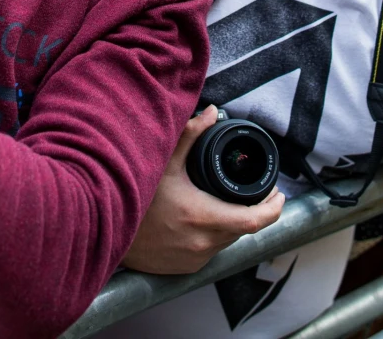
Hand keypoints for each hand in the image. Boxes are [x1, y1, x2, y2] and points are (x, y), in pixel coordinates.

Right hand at [122, 106, 284, 274]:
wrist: (104, 231)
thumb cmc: (134, 198)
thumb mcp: (164, 163)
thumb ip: (191, 136)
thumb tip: (211, 113)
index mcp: (202, 217)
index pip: (254, 221)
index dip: (273, 208)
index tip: (278, 195)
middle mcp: (201, 243)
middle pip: (243, 229)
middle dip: (253, 210)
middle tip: (254, 193)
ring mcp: (194, 259)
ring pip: (228, 241)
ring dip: (233, 223)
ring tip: (226, 203)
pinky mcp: (185, 269)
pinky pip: (212, 251)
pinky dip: (214, 235)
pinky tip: (203, 220)